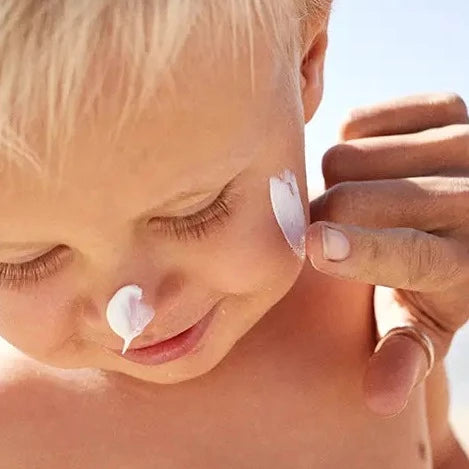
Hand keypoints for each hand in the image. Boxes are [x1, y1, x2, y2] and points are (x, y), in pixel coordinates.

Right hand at [306, 93, 468, 416]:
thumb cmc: (440, 277)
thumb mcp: (427, 321)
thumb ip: (403, 354)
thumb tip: (379, 401)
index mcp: (461, 262)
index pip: (406, 255)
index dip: (357, 252)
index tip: (313, 245)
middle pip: (353, 198)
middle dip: (323, 216)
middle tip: (325, 227)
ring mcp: (464, 142)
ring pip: (347, 155)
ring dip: (338, 181)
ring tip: (359, 198)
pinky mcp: (448, 108)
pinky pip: (360, 121)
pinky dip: (355, 143)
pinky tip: (374, 165)